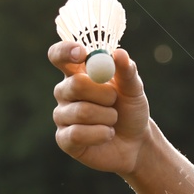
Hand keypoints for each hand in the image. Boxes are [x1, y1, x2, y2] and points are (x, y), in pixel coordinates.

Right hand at [49, 42, 151, 175]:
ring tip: (113, 120)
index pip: (58, 55)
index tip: (82, 54)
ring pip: (82, 111)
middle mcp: (64, 92)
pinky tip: (107, 134)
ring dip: (108, 116)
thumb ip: (127, 71)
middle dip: (104, 93)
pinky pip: (77, 134)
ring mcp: (62, 115)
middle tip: (114, 99)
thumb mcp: (134, 89)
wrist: (135, 142)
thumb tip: (119, 53)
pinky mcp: (63, 139)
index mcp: (77, 72)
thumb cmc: (130, 109)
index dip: (66, 51)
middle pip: (74, 84)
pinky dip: (101, 134)